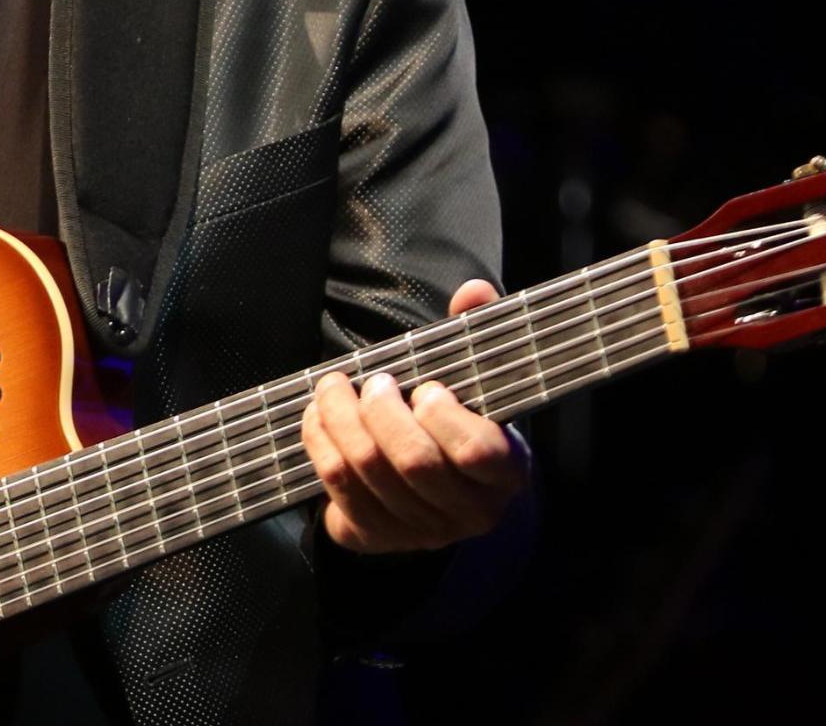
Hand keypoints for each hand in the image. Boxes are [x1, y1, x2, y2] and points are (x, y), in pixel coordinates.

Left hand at [297, 279, 529, 553]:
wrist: (438, 489)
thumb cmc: (458, 422)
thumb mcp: (476, 382)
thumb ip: (477, 334)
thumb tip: (473, 291)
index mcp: (507, 472)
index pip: (478, 453)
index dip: (444, 417)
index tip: (427, 388)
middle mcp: (469, 511)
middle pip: (414, 462)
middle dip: (381, 412)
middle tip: (374, 382)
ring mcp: (422, 530)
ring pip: (368, 472)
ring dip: (340, 419)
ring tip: (334, 387)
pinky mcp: (377, 535)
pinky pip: (337, 485)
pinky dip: (319, 441)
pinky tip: (318, 414)